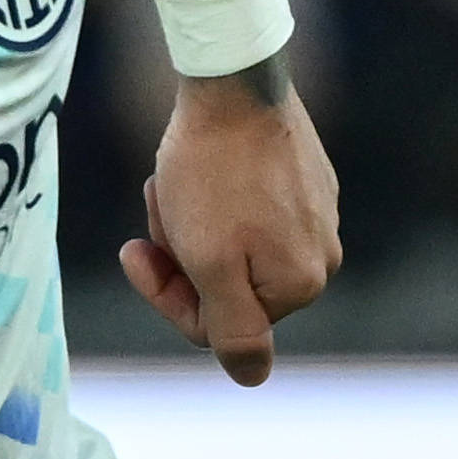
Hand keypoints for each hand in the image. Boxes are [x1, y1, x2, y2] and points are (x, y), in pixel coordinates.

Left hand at [125, 77, 343, 383]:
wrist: (233, 80)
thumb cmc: (212, 172)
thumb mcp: (209, 262)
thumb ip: (232, 330)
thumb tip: (251, 378)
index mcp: (300, 285)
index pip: (218, 325)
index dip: (166, 294)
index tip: (134, 250)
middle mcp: (322, 257)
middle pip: (228, 285)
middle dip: (182, 254)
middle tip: (158, 206)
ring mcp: (319, 215)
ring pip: (235, 246)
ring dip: (192, 225)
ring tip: (175, 182)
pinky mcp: (310, 179)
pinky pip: (253, 209)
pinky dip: (218, 197)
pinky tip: (201, 165)